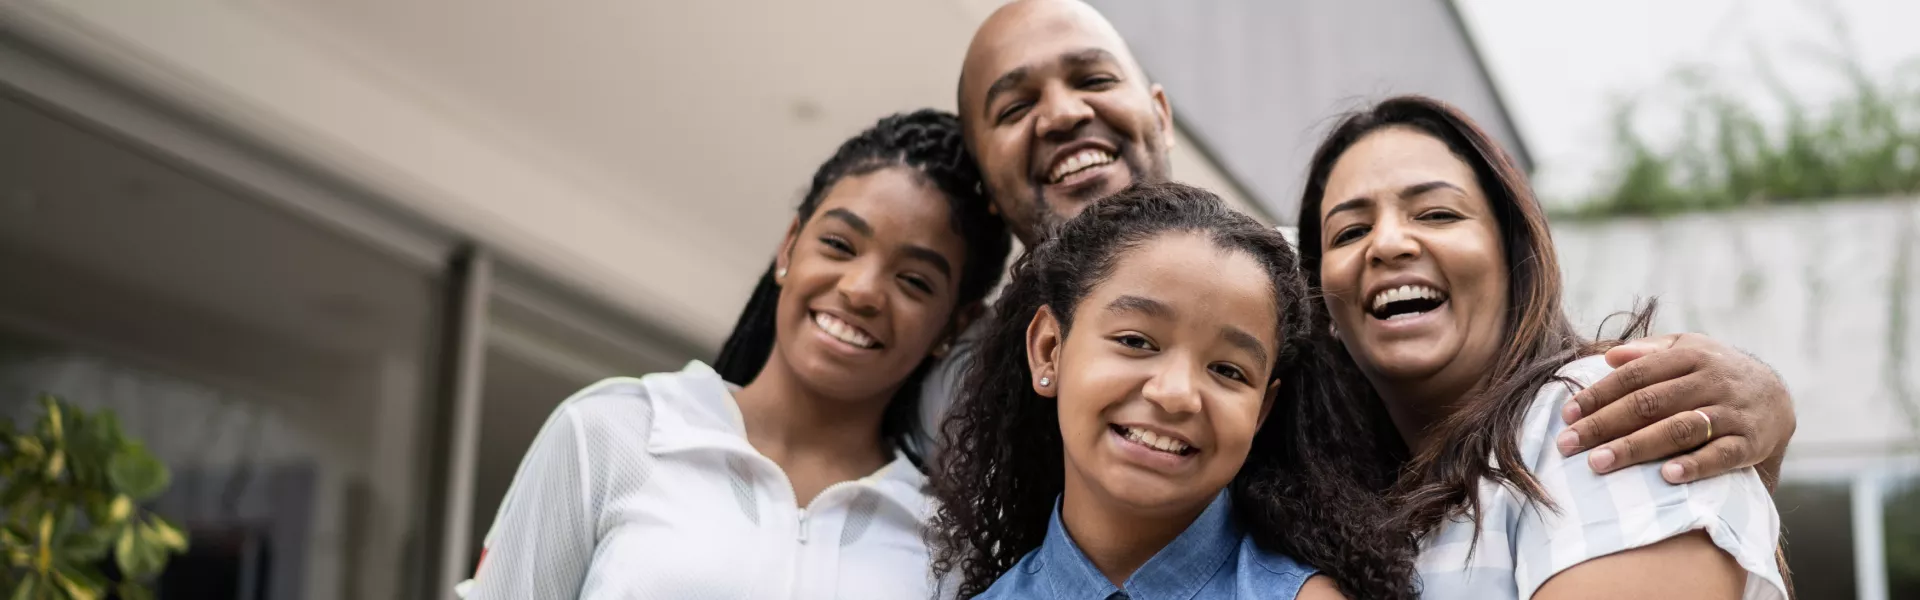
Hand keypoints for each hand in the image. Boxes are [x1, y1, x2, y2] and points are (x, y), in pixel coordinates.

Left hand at [1555, 333, 1793, 485]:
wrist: (1777, 396)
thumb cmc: (1714, 372)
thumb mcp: (1688, 349)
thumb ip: (1649, 352)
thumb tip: (1609, 356)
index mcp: (1690, 355)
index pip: (1635, 375)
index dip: (1598, 395)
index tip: (1565, 416)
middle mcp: (1711, 381)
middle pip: (1650, 403)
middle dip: (1604, 425)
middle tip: (1568, 444)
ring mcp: (1732, 412)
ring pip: (1680, 429)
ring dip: (1637, 447)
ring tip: (1599, 463)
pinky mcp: (1751, 442)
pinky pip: (1723, 455)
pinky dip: (1696, 465)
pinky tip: (1667, 477)